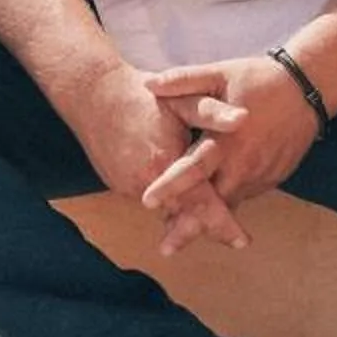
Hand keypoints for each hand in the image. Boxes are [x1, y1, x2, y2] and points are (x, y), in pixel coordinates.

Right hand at [54, 60, 252, 254]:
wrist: (92, 95)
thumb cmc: (143, 96)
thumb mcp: (181, 99)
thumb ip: (212, 113)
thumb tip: (244, 119)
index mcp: (165, 162)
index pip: (199, 203)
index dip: (223, 223)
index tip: (243, 242)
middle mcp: (145, 182)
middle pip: (183, 214)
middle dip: (209, 226)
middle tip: (236, 240)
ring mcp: (128, 186)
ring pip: (166, 207)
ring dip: (186, 212)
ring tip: (212, 216)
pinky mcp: (118, 185)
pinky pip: (150, 197)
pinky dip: (167, 198)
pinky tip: (179, 192)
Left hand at [137, 54, 323, 254]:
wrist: (307, 89)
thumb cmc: (258, 79)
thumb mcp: (219, 73)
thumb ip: (184, 81)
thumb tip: (148, 84)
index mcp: (226, 140)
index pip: (194, 169)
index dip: (170, 186)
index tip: (146, 201)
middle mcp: (243, 165)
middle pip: (212, 203)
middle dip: (188, 226)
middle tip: (166, 249)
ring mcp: (260, 176)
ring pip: (228, 206)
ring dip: (206, 223)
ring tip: (178, 239)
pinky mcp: (271, 179)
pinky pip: (242, 197)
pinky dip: (225, 209)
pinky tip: (208, 219)